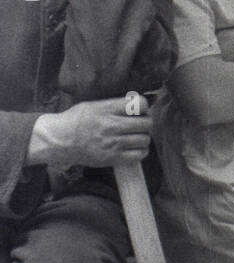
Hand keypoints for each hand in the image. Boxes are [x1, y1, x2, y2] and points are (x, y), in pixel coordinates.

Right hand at [26, 96, 151, 167]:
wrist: (59, 141)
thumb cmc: (75, 121)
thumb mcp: (93, 105)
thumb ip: (114, 105)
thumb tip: (137, 104)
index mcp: (106, 109)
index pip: (140, 104)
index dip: (144, 106)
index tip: (140, 109)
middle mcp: (111, 125)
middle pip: (146, 123)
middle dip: (145, 122)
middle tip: (139, 124)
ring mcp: (113, 143)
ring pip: (144, 139)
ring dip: (143, 137)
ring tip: (136, 136)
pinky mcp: (112, 158)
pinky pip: (139, 155)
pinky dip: (141, 151)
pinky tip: (134, 148)